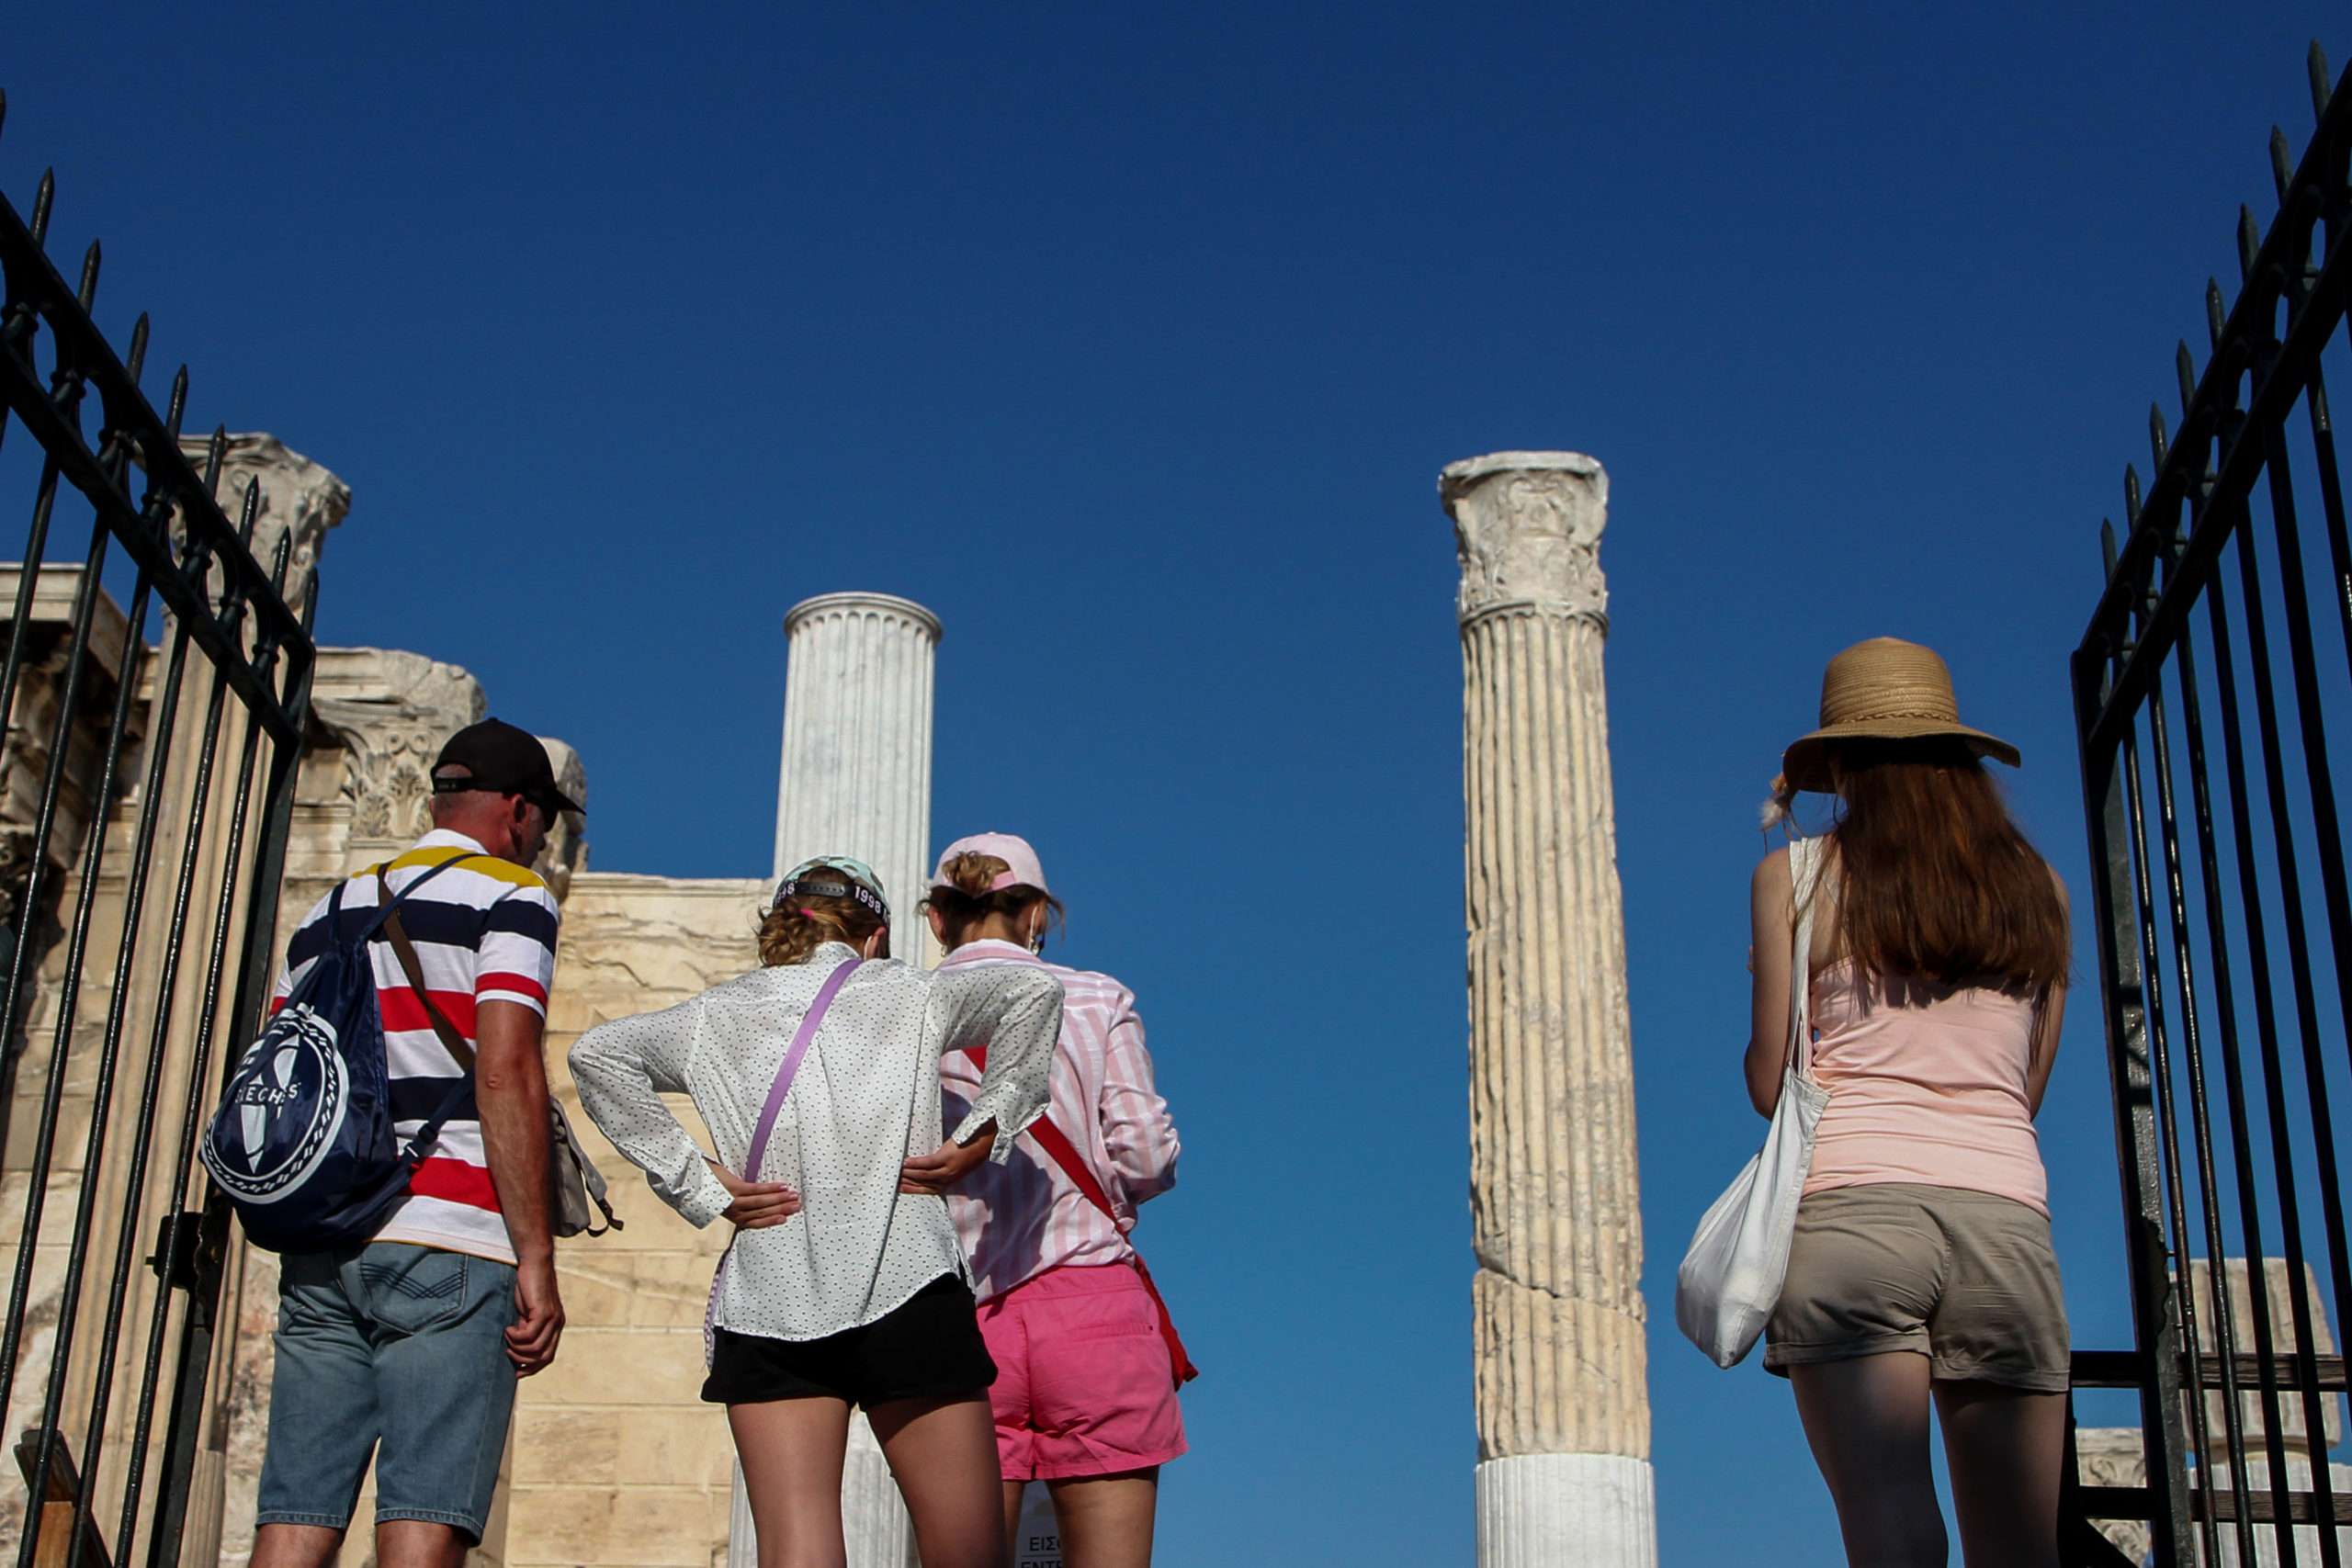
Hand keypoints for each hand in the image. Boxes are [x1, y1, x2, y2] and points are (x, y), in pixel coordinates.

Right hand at [506, 1254, 564, 1375]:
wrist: (535, 1263)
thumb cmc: (528, 1287)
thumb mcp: (526, 1313)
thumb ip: (525, 1329)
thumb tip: (515, 1349)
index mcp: (555, 1327)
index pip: (548, 1357)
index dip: (532, 1368)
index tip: (517, 1372)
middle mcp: (557, 1324)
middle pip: (544, 1357)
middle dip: (524, 1361)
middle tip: (508, 1353)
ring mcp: (553, 1319)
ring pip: (536, 1349)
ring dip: (517, 1348)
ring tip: (507, 1338)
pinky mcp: (544, 1312)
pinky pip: (529, 1335)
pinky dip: (516, 1336)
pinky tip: (508, 1328)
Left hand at [709, 1160, 801, 1229]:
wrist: (690, 1176)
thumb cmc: (710, 1186)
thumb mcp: (725, 1199)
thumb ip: (740, 1203)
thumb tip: (760, 1199)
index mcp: (733, 1216)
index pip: (755, 1223)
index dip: (771, 1221)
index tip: (786, 1218)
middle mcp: (733, 1212)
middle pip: (762, 1214)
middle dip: (782, 1209)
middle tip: (798, 1206)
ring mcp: (733, 1201)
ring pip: (761, 1203)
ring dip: (780, 1199)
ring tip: (794, 1196)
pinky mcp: (733, 1189)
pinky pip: (756, 1190)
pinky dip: (771, 1188)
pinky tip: (782, 1186)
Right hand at [899, 1124, 995, 1194]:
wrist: (984, 1141)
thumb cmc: (971, 1150)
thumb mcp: (958, 1165)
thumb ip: (945, 1169)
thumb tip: (928, 1168)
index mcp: (951, 1181)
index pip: (929, 1189)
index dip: (914, 1190)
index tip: (901, 1189)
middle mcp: (949, 1178)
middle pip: (924, 1184)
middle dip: (908, 1184)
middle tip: (894, 1184)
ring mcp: (948, 1169)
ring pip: (924, 1175)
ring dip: (909, 1174)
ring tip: (897, 1172)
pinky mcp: (947, 1158)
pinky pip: (927, 1163)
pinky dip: (915, 1163)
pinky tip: (906, 1162)